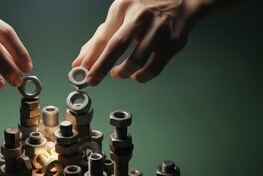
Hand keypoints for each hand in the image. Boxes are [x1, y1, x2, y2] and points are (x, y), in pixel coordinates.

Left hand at [72, 0, 199, 84]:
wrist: (182, 0)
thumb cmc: (144, 9)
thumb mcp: (120, 15)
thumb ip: (100, 38)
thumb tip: (80, 61)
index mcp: (123, 8)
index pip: (103, 35)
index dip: (91, 55)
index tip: (80, 70)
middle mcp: (141, 16)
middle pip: (117, 45)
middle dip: (101, 66)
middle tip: (92, 80)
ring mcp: (158, 29)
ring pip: (136, 60)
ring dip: (123, 72)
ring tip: (117, 73)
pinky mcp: (173, 42)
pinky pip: (154, 67)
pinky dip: (142, 76)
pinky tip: (136, 75)